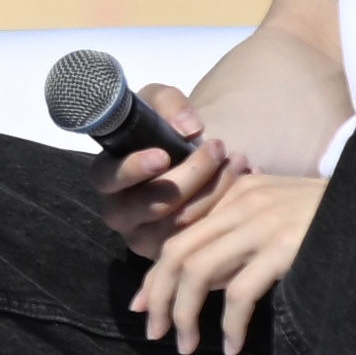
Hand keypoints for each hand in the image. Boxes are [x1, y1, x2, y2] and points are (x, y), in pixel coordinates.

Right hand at [95, 85, 243, 261]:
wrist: (189, 157)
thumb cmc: (165, 128)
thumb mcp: (160, 103)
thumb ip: (168, 104)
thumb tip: (190, 128)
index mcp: (107, 177)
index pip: (109, 178)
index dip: (134, 168)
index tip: (163, 155)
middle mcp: (120, 212)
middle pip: (153, 204)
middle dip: (191, 175)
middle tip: (218, 147)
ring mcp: (145, 237)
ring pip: (181, 222)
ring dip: (215, 189)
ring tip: (239, 160)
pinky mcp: (173, 251)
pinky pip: (201, 237)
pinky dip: (227, 207)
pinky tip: (248, 180)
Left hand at [134, 169, 323, 354]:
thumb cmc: (333, 217)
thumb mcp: (280, 214)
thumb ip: (242, 236)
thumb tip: (203, 282)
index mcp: (237, 194)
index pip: (179, 236)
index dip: (154, 275)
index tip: (144, 305)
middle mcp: (244, 203)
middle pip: (177, 253)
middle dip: (159, 298)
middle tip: (155, 333)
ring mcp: (264, 223)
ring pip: (198, 273)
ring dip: (185, 315)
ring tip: (187, 345)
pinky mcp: (285, 246)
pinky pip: (240, 292)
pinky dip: (229, 323)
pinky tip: (230, 344)